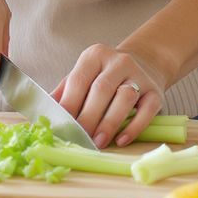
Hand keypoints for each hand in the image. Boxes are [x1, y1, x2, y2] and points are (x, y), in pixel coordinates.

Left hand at [50, 44, 167, 149]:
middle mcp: (118, 61)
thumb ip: (65, 91)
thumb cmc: (105, 75)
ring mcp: (139, 75)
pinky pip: (147, 110)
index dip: (70, 104)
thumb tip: (42, 113)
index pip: (79, 79)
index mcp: (95, 55)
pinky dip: (134, 127)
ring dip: (109, 122)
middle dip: (88, 117)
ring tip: (99, 142)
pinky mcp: (155, 91)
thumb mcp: (84, 75)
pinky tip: (122, 140)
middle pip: (101, 89)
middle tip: (80, 138)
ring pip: (124, 97)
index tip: (62, 126)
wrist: (144, 63)